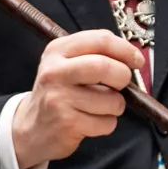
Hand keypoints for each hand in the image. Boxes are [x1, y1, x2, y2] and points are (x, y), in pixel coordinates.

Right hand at [9, 30, 142, 168]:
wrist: (30, 128)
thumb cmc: (58, 93)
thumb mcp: (66, 65)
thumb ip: (94, 55)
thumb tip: (133, 58)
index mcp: (58, 51)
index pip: (100, 40)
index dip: (125, 49)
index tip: (137, 60)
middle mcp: (55, 72)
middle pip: (104, 67)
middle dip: (123, 77)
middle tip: (122, 85)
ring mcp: (60, 98)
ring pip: (111, 99)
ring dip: (116, 106)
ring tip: (101, 107)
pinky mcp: (67, 123)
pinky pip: (106, 123)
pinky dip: (107, 124)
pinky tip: (91, 121)